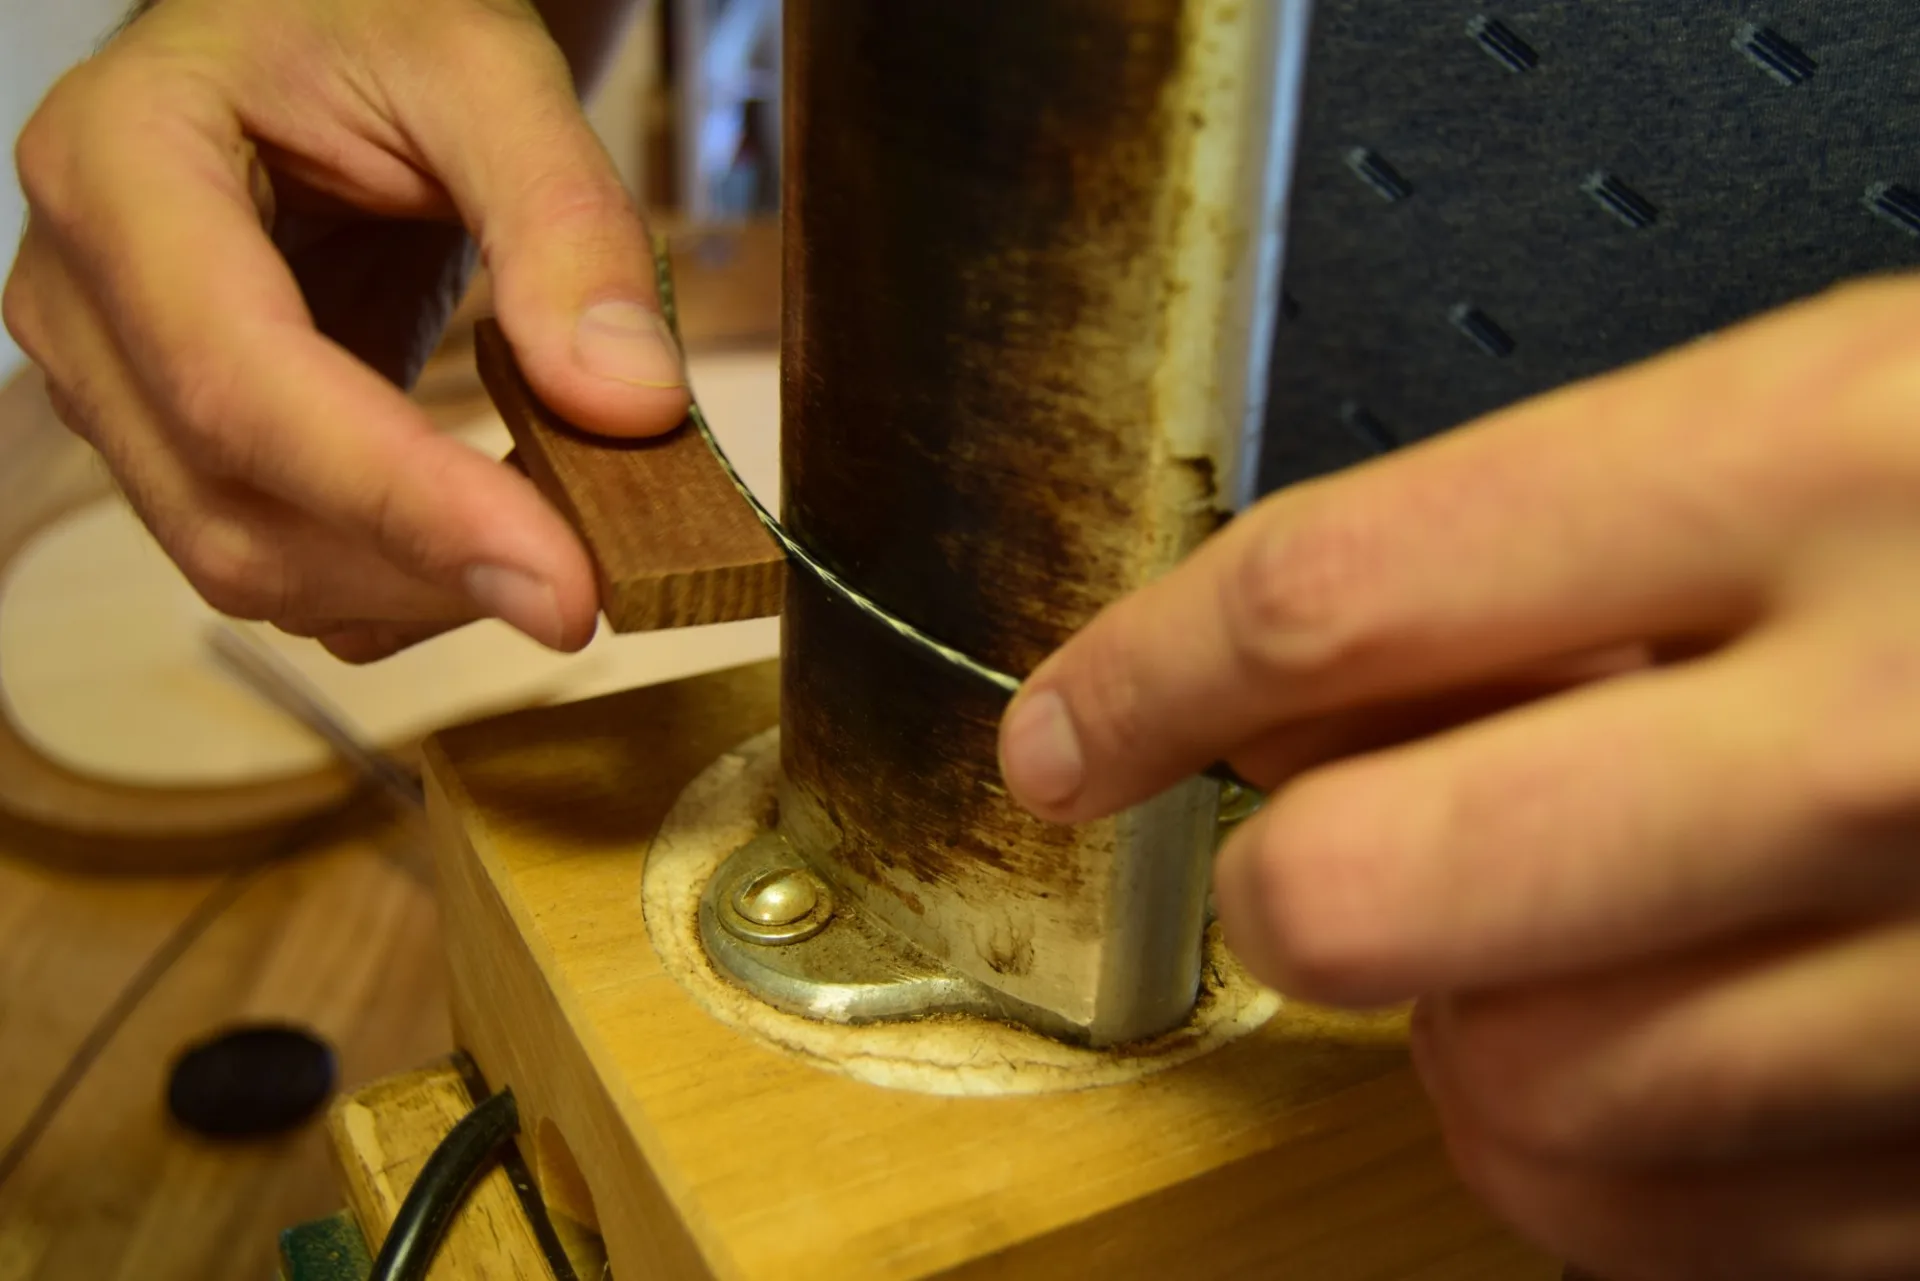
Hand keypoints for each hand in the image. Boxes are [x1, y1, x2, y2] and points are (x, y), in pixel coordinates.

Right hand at [2, 0, 685, 660]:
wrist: (320, 28)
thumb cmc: (378, 18)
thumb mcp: (487, 67)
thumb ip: (566, 221)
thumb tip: (628, 405)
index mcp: (120, 166)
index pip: (245, 386)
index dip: (409, 504)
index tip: (565, 585)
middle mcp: (79, 294)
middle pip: (233, 509)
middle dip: (426, 570)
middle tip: (597, 581)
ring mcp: (112, 380)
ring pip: (246, 561)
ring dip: (416, 590)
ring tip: (555, 539)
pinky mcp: (171, 437)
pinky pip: (274, 562)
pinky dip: (395, 582)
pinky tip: (486, 533)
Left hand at [999, 277, 1919, 1279]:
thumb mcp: (1845, 414)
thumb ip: (1570, 546)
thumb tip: (1292, 676)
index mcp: (1831, 464)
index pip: (1337, 603)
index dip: (1143, 676)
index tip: (1069, 733)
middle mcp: (1891, 740)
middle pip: (1369, 901)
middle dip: (1293, 888)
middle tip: (1323, 853)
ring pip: (1509, 1105)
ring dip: (1467, 1033)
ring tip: (1566, 933)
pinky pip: (1672, 1236)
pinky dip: (1603, 1166)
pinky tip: (1665, 1048)